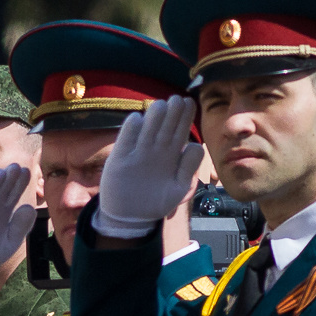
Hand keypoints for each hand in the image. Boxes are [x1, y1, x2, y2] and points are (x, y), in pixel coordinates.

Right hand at [91, 97, 204, 237]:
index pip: (179, 131)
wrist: (130, 216)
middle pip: (164, 127)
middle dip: (171, 113)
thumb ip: (188, 169)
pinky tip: (136, 119)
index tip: (189, 103)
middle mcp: (155, 151)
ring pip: (146, 131)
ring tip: (160, 105)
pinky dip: (130, 130)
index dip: (184, 117)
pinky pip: (124, 141)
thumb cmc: (157, 201)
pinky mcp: (118, 160)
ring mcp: (136, 154)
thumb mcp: (179, 189)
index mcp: (171, 155)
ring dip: (153, 117)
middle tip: (177, 99)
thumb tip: (196, 146)